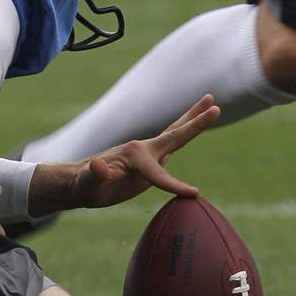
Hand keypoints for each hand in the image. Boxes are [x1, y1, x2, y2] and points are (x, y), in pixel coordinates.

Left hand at [67, 95, 220, 210]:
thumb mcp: (86, 183)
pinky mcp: (151, 159)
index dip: (174, 184)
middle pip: (175, 133)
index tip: (193, 193)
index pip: (158, 172)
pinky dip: (186, 133)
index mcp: (134, 155)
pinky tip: (193, 126)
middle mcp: (144, 149)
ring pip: (176, 132)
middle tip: (215, 106)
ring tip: (211, 102)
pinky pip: (173, 144)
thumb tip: (100, 166)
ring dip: (194, 118)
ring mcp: (149, 152)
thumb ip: (94, 175)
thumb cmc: (84, 185)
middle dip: (195, 122)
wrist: (80, 182)